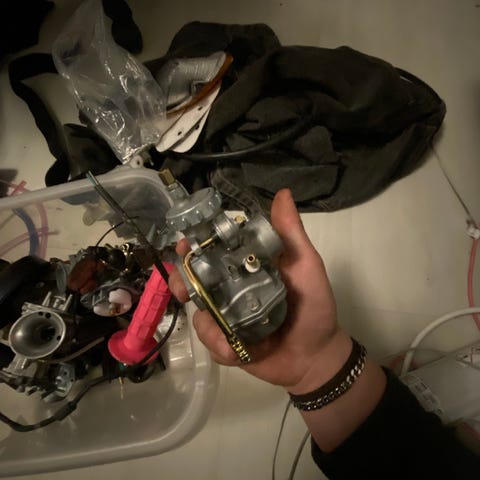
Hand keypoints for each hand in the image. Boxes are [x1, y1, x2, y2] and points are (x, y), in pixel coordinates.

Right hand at [168, 189, 351, 391]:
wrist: (317, 356)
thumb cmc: (314, 305)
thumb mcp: (306, 265)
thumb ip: (290, 233)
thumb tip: (282, 193)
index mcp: (247, 267)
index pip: (214, 251)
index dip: (195, 246)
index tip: (184, 245)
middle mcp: (232, 289)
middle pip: (195, 281)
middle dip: (182, 283)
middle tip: (183, 291)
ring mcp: (228, 317)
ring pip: (200, 315)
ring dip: (207, 326)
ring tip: (225, 337)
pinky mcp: (227, 344)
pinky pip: (211, 343)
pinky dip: (219, 347)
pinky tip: (236, 352)